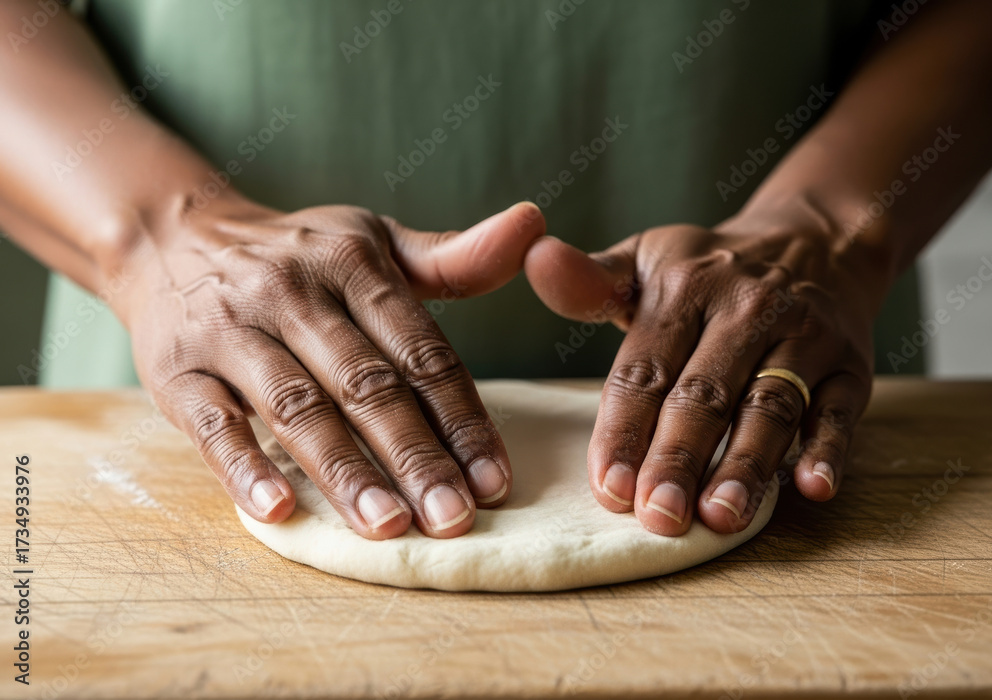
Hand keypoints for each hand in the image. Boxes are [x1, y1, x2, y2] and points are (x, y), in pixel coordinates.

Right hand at [114, 196, 544, 538]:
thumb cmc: (297, 253)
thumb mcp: (373, 241)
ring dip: (345, 469)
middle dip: (414, 455)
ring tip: (389, 526)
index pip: (419, 348)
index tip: (494, 479)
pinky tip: (280, 511)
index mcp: (351, 264)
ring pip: (297, 406)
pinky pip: (212, 424)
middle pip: (365, 384)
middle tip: (453, 519)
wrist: (171, 238)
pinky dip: (244, 467)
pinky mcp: (176, 371)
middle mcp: (291, 293)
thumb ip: (453, 257)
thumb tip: (535, 225)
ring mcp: (230, 332)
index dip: (460, 416)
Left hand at [525, 210, 885, 534]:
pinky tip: (812, 488)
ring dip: (746, 463)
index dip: (624, 430)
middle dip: (678, 457)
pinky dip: (829, 448)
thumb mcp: (645, 262)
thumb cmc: (708, 272)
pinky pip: (841, 410)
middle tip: (658, 516)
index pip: (646, 369)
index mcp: (685, 287)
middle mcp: (747, 308)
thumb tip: (536, 258)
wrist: (815, 241)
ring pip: (770, 406)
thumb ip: (589, 281)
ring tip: (719, 517)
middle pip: (705, 393)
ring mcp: (805, 336)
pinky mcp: (852, 365)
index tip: (608, 487)